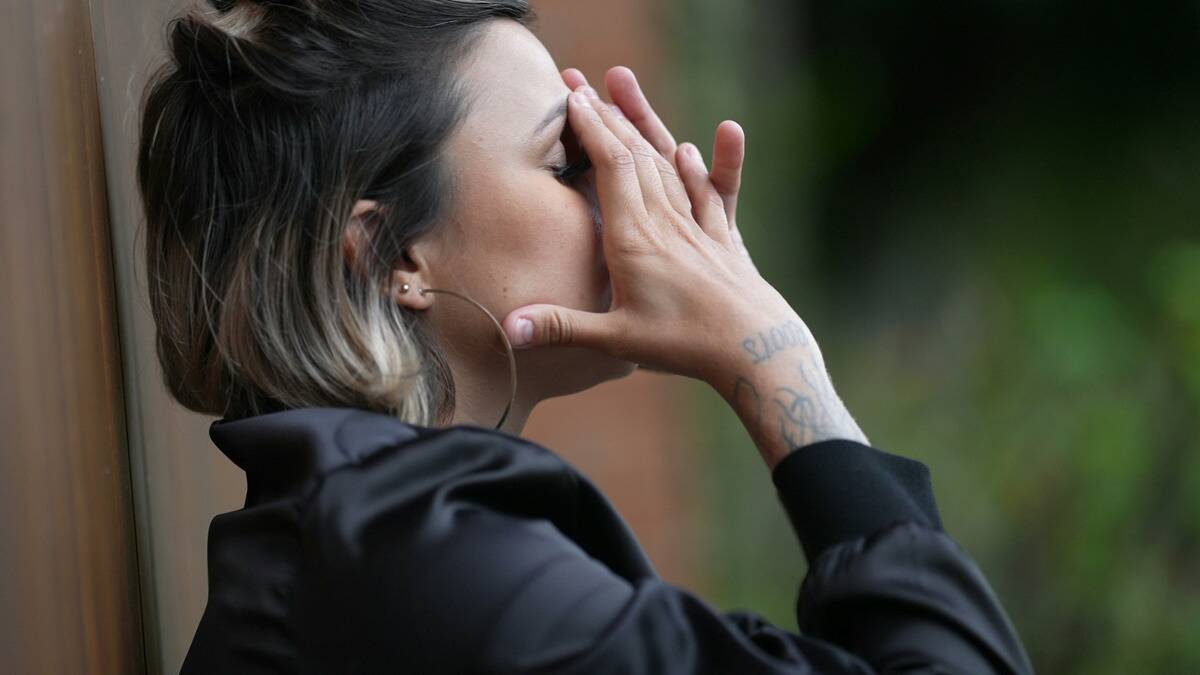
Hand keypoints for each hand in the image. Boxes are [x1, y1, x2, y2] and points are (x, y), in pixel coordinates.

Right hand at [500, 85, 796, 384]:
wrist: (757, 349)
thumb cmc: (685, 345)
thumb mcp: (616, 341)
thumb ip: (560, 327)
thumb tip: (509, 328)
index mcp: (635, 239)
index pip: (612, 167)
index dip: (591, 129)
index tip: (570, 98)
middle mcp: (666, 222)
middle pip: (636, 155)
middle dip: (607, 116)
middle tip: (581, 84)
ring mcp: (697, 227)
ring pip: (668, 165)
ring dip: (644, 128)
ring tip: (622, 98)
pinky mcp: (721, 241)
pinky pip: (710, 193)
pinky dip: (701, 167)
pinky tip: (691, 151)